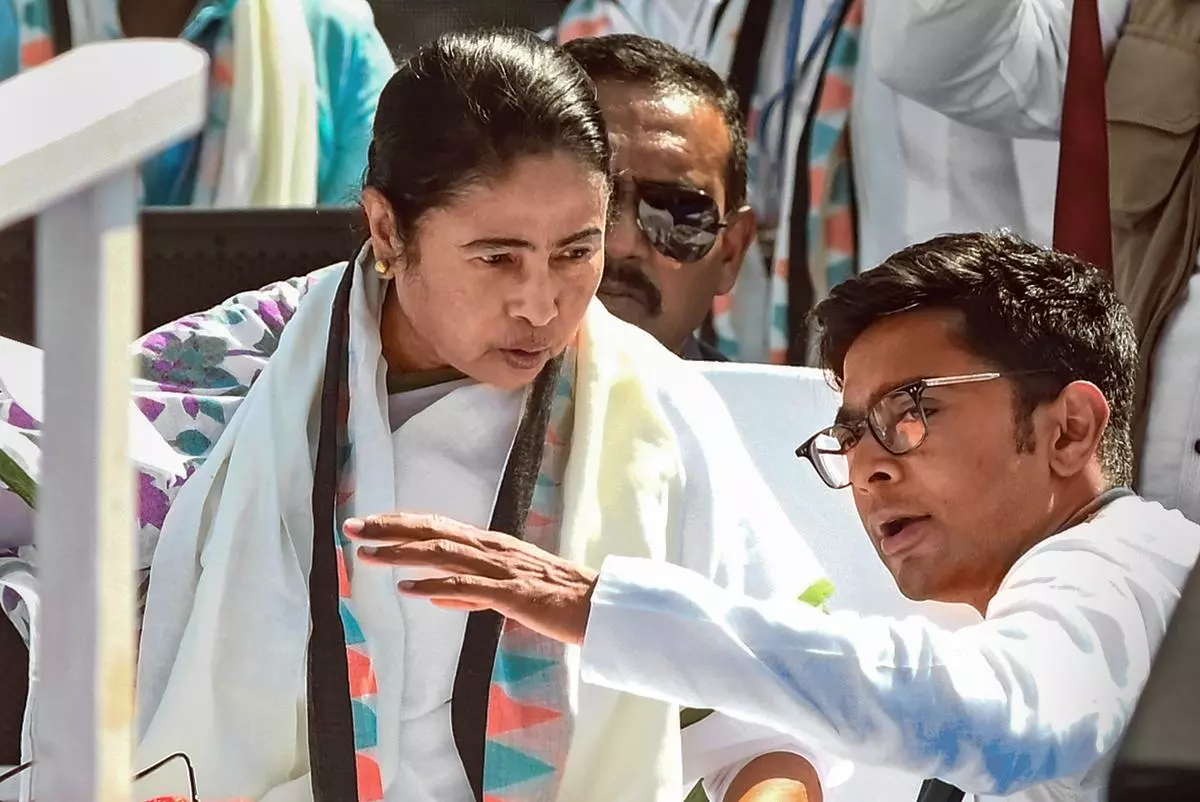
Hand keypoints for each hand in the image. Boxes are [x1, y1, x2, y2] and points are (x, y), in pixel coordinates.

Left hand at [344, 514, 596, 645]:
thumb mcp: (507, 592)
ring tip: (366, 554)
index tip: (368, 521)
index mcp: (491, 546)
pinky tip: (407, 589)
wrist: (598, 606)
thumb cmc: (556, 600)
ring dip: (401, 553)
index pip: (438, 527)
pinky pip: (466, 586)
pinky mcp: (510, 593)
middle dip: (389, 529)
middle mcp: (492, 549)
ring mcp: (500, 569)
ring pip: (442, 554)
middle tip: (351, 527)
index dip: (401, 522)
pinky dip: (434, 584)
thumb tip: (433, 594)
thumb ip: (469, 592)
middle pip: (432, 533)